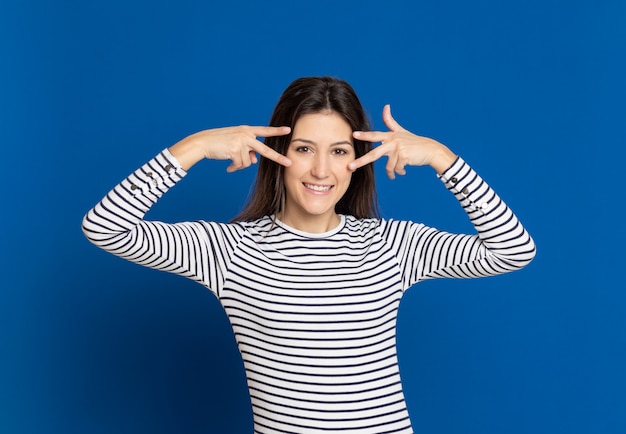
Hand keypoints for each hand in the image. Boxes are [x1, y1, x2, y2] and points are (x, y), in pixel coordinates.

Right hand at [169, 125, 291, 171]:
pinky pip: (240, 165)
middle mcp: (245, 135)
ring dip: (240, 165)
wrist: (203, 142)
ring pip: (248, 162)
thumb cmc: (219, 143)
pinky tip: (229, 167)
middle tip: (289, 163)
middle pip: (265, 150)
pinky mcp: (235, 151)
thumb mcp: (236, 143)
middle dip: (278, 158)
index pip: (264, 131)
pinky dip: (235, 168)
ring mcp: (241, 142)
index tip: (288, 130)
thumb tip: (255, 161)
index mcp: (246, 130)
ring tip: (231, 162)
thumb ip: (248, 149)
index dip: (277, 131)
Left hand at [348, 105, 455, 177]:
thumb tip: (386, 105)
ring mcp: (398, 149)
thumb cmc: (413, 142)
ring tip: (395, 173)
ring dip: (392, 172)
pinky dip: (399, 172)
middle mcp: (393, 141)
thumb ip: (390, 121)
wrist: (430, 150)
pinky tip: (403, 171)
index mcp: (390, 136)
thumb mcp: (400, 131)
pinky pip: (397, 169)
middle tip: (350, 167)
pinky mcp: (404, 157)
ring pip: (388, 166)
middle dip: (361, 161)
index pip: (374, 135)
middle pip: (374, 154)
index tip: (353, 135)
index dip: (364, 135)